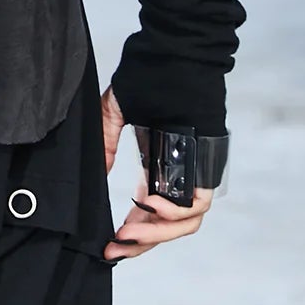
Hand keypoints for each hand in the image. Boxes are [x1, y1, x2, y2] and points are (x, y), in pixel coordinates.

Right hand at [100, 82, 213, 262]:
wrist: (172, 57)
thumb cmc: (147, 78)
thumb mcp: (116, 113)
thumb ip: (106, 142)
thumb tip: (97, 171)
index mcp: (158, 170)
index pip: (148, 215)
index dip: (131, 233)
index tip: (108, 244)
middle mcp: (178, 179)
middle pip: (165, 228)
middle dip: (138, 244)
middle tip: (113, 247)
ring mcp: (194, 176)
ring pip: (183, 225)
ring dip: (154, 235)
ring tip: (126, 233)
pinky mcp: (206, 170)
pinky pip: (196, 207)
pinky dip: (173, 213)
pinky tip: (148, 204)